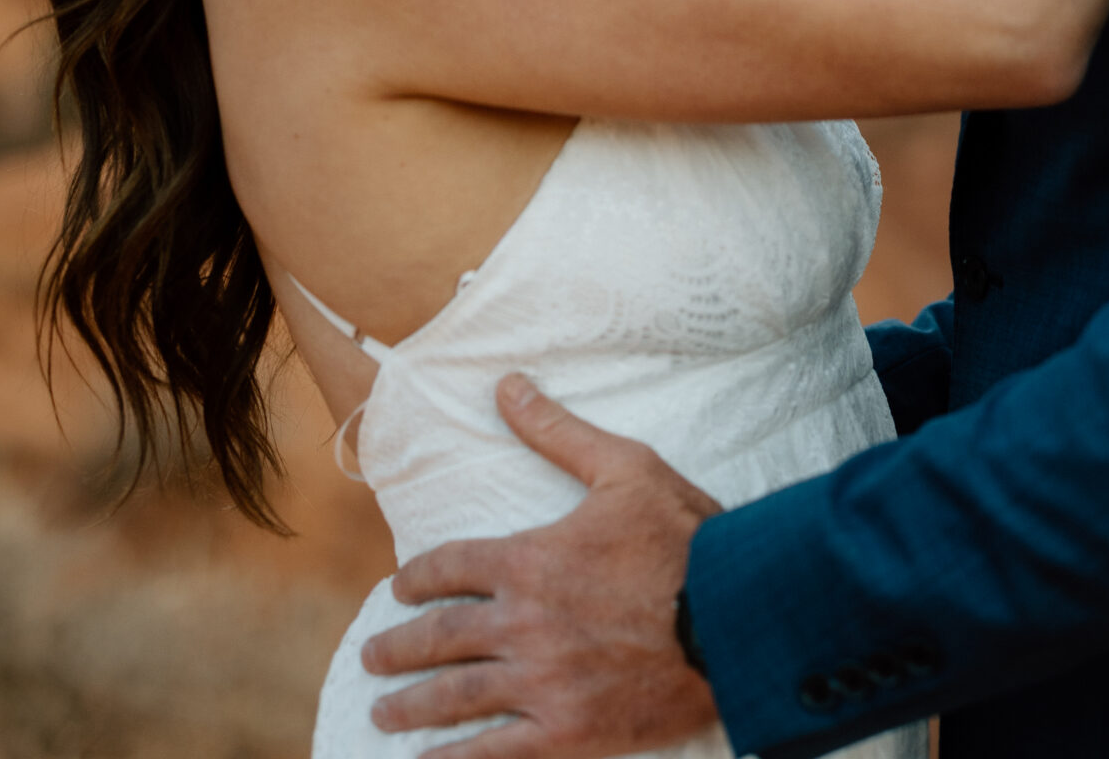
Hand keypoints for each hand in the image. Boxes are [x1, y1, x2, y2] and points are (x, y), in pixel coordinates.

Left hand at [361, 376, 720, 755]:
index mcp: (531, 559)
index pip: (449, 568)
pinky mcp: (567, 732)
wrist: (736, 615)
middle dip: (398, 647)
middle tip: (373, 656)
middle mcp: (523, 623)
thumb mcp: (623, 468)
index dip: (418, 579)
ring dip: (411, 706)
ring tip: (383, 712)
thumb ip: (557, 431)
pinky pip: (494, 754)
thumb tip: (506, 386)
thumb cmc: (684, 537)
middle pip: (439, 637)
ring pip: (455, 697)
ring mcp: (542, 682)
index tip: (401, 588)